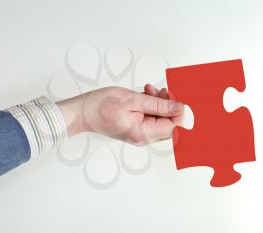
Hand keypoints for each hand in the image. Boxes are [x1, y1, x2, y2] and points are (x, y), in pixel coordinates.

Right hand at [56, 84, 183, 145]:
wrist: (82, 112)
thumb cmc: (101, 106)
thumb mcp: (133, 100)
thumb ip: (158, 105)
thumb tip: (180, 108)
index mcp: (143, 133)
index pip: (175, 127)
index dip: (180, 111)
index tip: (177, 96)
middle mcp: (143, 137)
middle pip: (169, 124)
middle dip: (169, 105)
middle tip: (162, 90)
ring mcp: (139, 134)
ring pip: (160, 119)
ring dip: (159, 103)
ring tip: (149, 90)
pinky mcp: (135, 128)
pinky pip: (150, 118)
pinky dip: (150, 105)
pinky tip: (144, 94)